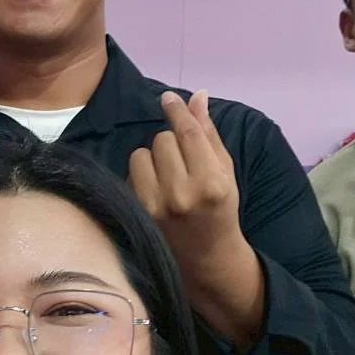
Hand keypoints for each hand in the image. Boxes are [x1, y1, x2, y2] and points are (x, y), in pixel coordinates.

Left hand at [130, 92, 265, 346]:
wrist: (206, 258)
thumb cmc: (219, 209)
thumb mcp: (224, 172)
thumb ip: (208, 134)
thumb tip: (196, 95)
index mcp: (211, 182)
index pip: (188, 133)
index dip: (176, 110)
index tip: (167, 98)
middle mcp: (182, 194)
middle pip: (162, 139)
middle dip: (170, 143)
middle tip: (181, 161)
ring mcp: (156, 206)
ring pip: (141, 154)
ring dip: (152, 158)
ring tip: (166, 175)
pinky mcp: (137, 213)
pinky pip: (129, 173)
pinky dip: (140, 175)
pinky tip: (154, 189)